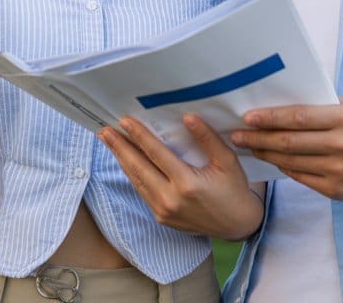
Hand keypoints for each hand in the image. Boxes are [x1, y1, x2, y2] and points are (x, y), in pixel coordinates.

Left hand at [100, 114, 262, 240]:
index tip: (125, 121)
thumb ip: (207, 138)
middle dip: (120, 147)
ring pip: (136, 181)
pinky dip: (133, 175)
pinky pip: (142, 192)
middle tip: (104, 131)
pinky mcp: (162, 218)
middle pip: (138, 168)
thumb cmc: (234, 189)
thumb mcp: (227, 160)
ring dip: (122, 160)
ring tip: (110, 142)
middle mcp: (171, 199)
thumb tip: (188, 117)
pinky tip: (127, 162)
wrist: (237, 225)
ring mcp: (164, 211)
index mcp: (187, 184)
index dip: (139, 136)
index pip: (156, 154)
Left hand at [230, 100, 342, 201]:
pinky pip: (300, 177)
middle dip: (258, 138)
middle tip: (237, 135)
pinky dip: (283, 167)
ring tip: (249, 147)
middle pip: (290, 142)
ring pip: (291, 161)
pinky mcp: (336, 190)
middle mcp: (342, 145)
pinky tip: (272, 159)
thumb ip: (318, 104)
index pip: (299, 117)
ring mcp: (339, 170)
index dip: (270, 118)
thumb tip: (277, 99)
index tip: (248, 117)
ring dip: (266, 154)